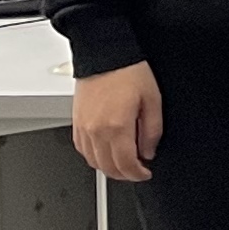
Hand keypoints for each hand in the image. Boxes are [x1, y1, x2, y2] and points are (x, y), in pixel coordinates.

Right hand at [70, 62, 164, 180]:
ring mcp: (83, 127)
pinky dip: (94, 156)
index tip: (145, 173)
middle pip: (107, 167)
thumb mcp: (152, 100)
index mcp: (116, 126)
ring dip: (108, 167)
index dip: (137, 174)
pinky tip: (105, 151)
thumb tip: (148, 151)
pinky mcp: (76, 122)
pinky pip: (82, 149)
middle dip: (124, 174)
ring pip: (92, 161)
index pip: (125, 165)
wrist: (104, 54)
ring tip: (123, 162)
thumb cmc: (129, 71)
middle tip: (136, 170)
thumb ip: (152, 130)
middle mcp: (96, 130)